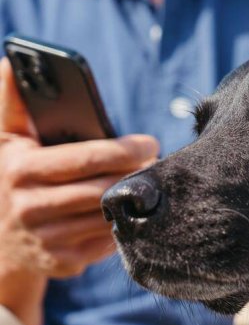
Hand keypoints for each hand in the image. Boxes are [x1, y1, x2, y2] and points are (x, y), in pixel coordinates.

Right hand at [0, 57, 158, 324]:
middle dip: (135, 173)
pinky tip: (132, 210)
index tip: (149, 142)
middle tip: (157, 161)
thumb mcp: (5, 141)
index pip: (85, 159)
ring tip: (149, 182)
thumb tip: (11, 61)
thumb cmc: (9, 175)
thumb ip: (11, 104)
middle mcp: (30, 208)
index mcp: (19, 170)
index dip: (123, 150)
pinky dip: (125, 224)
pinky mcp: (63, 263)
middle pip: (102, 189)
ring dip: (134, 198)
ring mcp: (46, 240)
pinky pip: (108, 241)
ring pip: (108, 216)